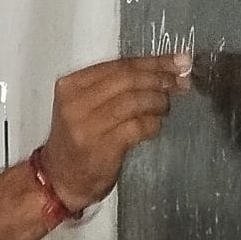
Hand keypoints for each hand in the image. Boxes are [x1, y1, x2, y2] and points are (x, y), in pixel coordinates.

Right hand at [38, 52, 193, 208]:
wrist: (61, 178)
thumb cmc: (79, 139)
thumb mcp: (84, 105)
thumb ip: (114, 86)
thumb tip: (162, 69)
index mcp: (71, 85)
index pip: (119, 65)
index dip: (154, 61)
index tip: (178, 61)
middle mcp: (76, 103)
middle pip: (128, 79)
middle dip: (160, 79)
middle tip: (179, 82)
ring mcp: (87, 125)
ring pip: (135, 101)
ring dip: (158, 102)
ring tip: (165, 107)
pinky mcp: (102, 146)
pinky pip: (138, 126)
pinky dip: (153, 124)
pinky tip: (155, 125)